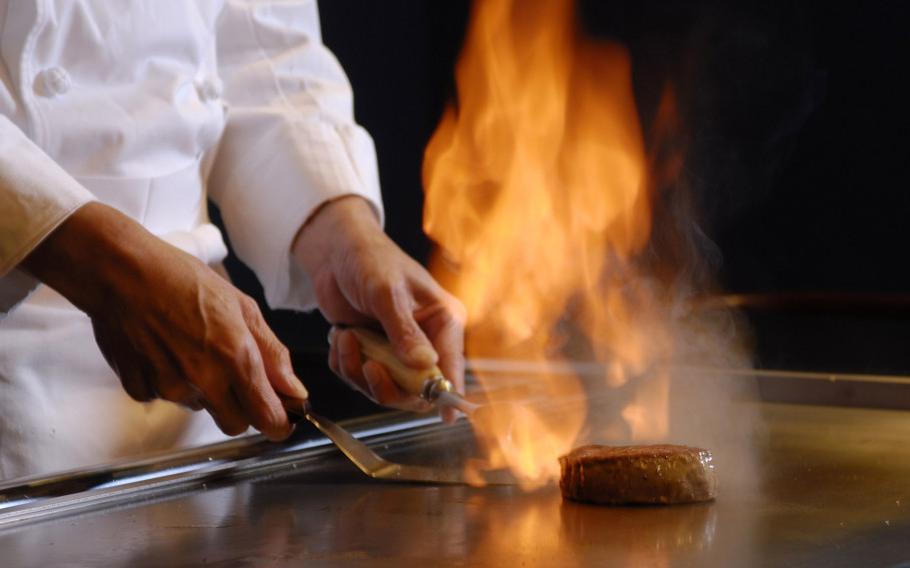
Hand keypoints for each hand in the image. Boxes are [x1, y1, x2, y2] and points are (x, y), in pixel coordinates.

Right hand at [22, 202, 306, 440]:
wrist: (119, 272)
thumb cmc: (180, 279)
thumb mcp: (242, 306)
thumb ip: (272, 353)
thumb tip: (294, 390)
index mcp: (234, 356)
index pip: (267, 417)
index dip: (279, 422)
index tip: (282, 417)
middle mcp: (202, 379)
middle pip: (235, 424)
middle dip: (243, 409)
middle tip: (237, 377)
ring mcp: (168, 387)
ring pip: (200, 408)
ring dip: (204, 390)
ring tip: (192, 348)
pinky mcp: (139, 389)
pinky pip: (165, 399)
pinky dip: (170, 382)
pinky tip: (165, 351)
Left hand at [293, 196, 465, 420]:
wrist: (335, 252)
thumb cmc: (369, 259)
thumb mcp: (386, 292)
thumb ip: (404, 331)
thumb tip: (425, 366)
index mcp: (444, 321)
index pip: (452, 366)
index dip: (449, 394)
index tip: (446, 417)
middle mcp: (426, 340)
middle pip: (417, 389)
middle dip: (388, 383)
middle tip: (368, 365)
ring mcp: (398, 350)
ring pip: (385, 388)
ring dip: (359, 371)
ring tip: (346, 339)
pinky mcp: (373, 354)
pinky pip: (360, 379)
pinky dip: (345, 365)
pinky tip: (341, 338)